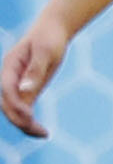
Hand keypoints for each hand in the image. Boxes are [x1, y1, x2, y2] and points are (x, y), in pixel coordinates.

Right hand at [1, 16, 70, 137]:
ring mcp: (17, 83)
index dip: (16, 105)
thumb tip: (25, 89)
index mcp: (10, 66)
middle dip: (19, 120)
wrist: (54, 28)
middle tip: (40, 132)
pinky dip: (29, 119)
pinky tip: (41, 130)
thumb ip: (35, 70)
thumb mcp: (46, 51)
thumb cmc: (50, 37)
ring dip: (24, 124)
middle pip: (7, 104)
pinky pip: (24, 107)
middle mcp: (10, 77)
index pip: (7, 91)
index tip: (30, 117)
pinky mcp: (28, 87)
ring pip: (14, 109)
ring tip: (43, 134)